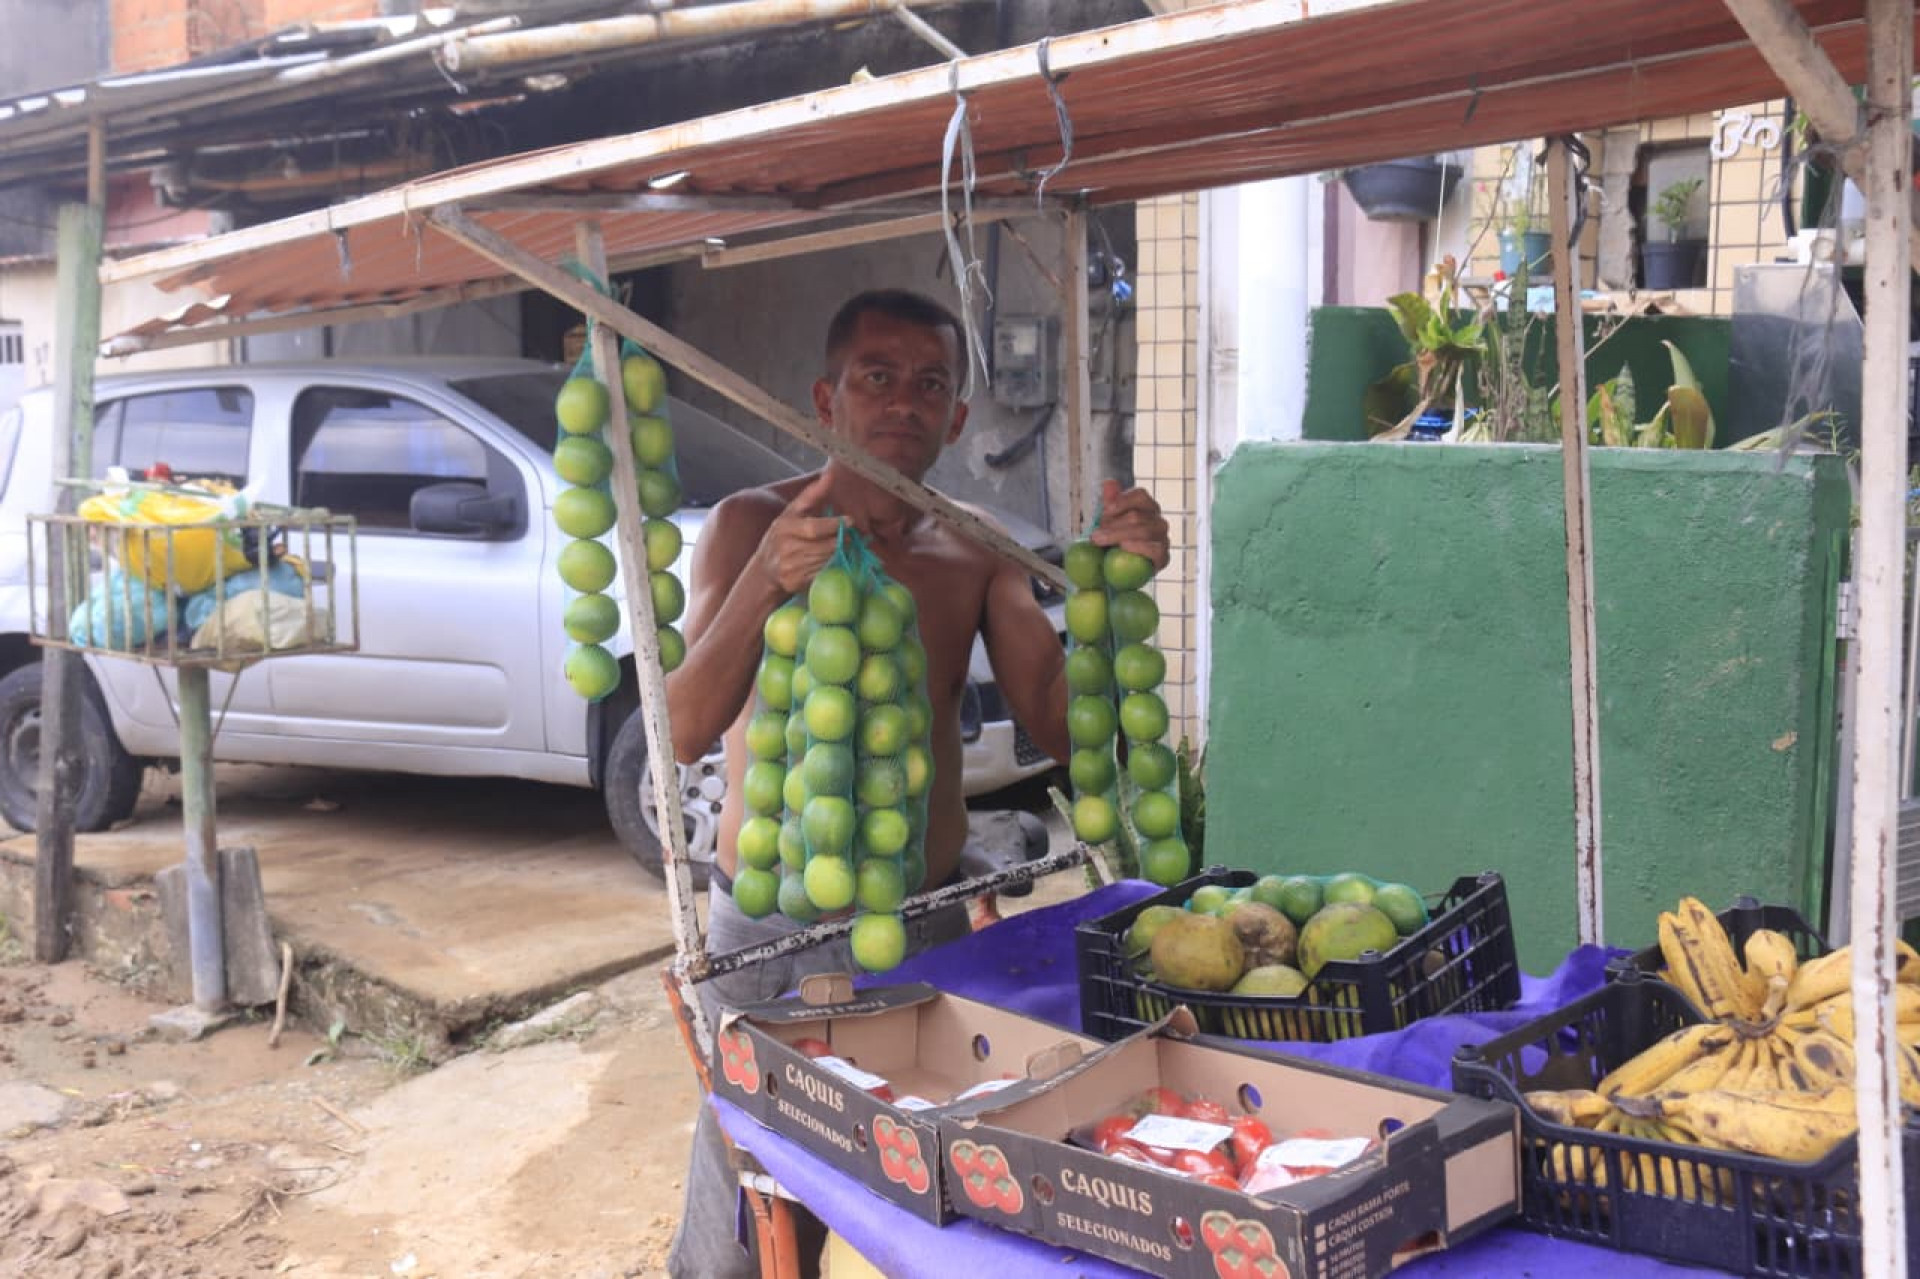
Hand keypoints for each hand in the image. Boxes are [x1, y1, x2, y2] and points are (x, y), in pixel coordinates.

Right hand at [754, 472, 846, 594]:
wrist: (764, 569)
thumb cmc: (782, 535)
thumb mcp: (792, 512)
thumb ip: (811, 494)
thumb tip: (829, 476)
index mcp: (784, 527)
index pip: (814, 527)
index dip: (834, 525)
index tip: (850, 521)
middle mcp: (785, 547)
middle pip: (824, 545)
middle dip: (842, 541)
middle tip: (853, 536)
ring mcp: (790, 567)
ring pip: (826, 560)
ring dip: (839, 554)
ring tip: (845, 547)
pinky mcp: (795, 582)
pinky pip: (821, 573)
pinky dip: (831, 567)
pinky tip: (833, 560)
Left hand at [1090, 479, 1170, 570]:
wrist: (1115, 569)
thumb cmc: (1112, 541)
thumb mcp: (1107, 521)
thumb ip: (1110, 501)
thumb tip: (1109, 482)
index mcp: (1147, 507)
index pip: (1140, 495)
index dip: (1122, 501)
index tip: (1105, 510)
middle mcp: (1158, 520)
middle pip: (1137, 516)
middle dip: (1113, 525)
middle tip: (1095, 535)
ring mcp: (1163, 538)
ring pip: (1145, 531)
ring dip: (1119, 536)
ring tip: (1101, 541)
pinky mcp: (1163, 557)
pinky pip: (1155, 549)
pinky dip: (1139, 547)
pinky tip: (1124, 547)